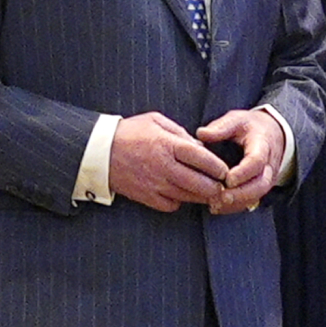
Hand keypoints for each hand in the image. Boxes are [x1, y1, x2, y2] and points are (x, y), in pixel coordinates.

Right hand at [108, 112, 228, 212]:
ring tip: (208, 192)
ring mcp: (155, 184)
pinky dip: (180, 202)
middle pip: (200, 184)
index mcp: (168, 145)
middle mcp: (164, 167)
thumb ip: (180, 132)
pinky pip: (171, 205)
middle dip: (215, 187)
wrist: (100, 151)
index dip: (218, 167)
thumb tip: (199, 147)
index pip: (202, 159)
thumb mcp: (156, 121)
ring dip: (201, 196)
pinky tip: (182, 194)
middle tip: (222, 186)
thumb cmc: (130, 132)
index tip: (225, 171)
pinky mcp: (146, 197)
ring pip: (188, 197)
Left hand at [197, 109, 284, 214]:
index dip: (243, 172)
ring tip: (215, 205)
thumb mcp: (236, 120)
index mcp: (262, 145)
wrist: (270, 133)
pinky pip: (252, 200)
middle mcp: (269, 165)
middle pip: (261, 184)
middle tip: (221, 198)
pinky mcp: (260, 187)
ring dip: (237, 203)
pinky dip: (236, 206)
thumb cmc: (250, 126)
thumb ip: (221, 127)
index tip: (227, 179)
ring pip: (257, 195)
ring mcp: (267, 178)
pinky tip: (218, 207)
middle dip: (241, 194)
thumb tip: (201, 134)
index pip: (257, 161)